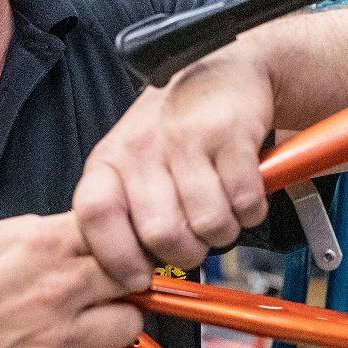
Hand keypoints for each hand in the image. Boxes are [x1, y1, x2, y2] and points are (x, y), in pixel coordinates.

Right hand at [0, 214, 142, 347]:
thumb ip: (36, 235)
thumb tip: (69, 237)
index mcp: (42, 244)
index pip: (117, 231)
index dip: (121, 241)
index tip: (119, 250)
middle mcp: (59, 287)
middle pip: (134, 276)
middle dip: (127, 281)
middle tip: (109, 289)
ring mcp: (60, 334)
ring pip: (129, 324)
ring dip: (113, 324)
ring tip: (85, 325)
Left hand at [73, 45, 274, 288]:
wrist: (223, 70)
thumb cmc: (176, 127)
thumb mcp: (133, 162)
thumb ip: (125, 210)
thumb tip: (128, 273)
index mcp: (110, 159)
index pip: (96, 216)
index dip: (118, 257)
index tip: (139, 277)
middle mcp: (143, 146)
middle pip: (161, 234)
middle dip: (187, 252)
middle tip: (195, 240)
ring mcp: (187, 137)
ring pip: (208, 225)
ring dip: (224, 231)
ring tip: (221, 210)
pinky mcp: (231, 133)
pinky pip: (245, 202)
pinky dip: (251, 210)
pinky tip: (242, 192)